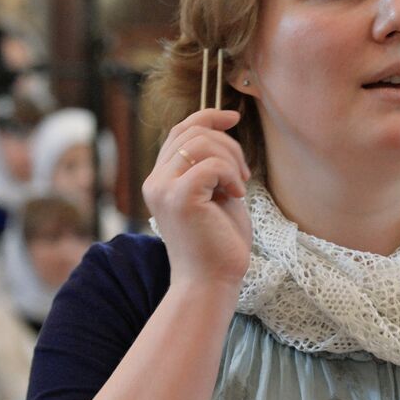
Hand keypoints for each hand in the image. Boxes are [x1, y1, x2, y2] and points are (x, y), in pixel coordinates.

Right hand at [143, 108, 252, 289]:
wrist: (212, 282)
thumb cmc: (218, 244)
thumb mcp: (215, 195)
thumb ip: (210, 167)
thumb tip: (221, 132)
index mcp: (161, 180)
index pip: (179, 131)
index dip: (207, 117)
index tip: (233, 117)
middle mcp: (155, 182)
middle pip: (191, 132)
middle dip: (227, 143)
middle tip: (243, 174)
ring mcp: (163, 189)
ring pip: (201, 143)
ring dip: (231, 159)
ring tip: (240, 186)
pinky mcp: (179, 198)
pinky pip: (211, 164)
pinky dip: (231, 174)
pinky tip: (237, 196)